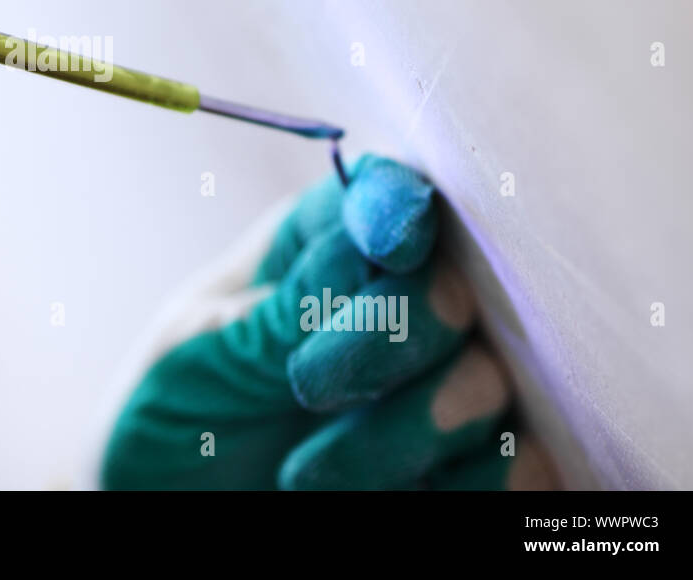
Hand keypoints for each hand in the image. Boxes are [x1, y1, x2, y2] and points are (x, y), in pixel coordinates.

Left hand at [99, 155, 555, 488]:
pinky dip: (476, 484)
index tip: (391, 245)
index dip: (398, 206)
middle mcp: (391, 298)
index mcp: (316, 244)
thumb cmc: (172, 406)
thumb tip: (369, 254)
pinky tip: (408, 497)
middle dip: (389, 337)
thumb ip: (278, 307)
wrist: (168, 501)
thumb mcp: (196, 348)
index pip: (382, 191)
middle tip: (307, 386)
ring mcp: (439, 380)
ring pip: (489, 381)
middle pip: (451, 286)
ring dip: (407, 431)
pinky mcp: (467, 462)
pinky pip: (524, 466)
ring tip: (308, 475)